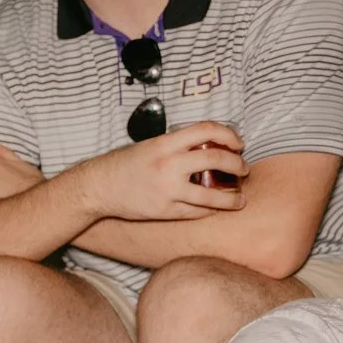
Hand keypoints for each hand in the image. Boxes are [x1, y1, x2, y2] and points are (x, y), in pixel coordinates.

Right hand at [78, 121, 248, 220]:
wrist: (99, 187)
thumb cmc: (124, 164)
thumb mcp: (151, 146)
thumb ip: (177, 146)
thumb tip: (209, 147)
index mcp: (165, 143)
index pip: (206, 130)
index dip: (228, 134)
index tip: (238, 143)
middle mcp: (169, 164)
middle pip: (216, 159)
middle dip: (237, 164)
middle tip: (243, 169)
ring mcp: (168, 190)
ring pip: (211, 195)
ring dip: (231, 198)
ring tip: (240, 199)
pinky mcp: (166, 210)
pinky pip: (196, 212)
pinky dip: (210, 210)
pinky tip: (216, 208)